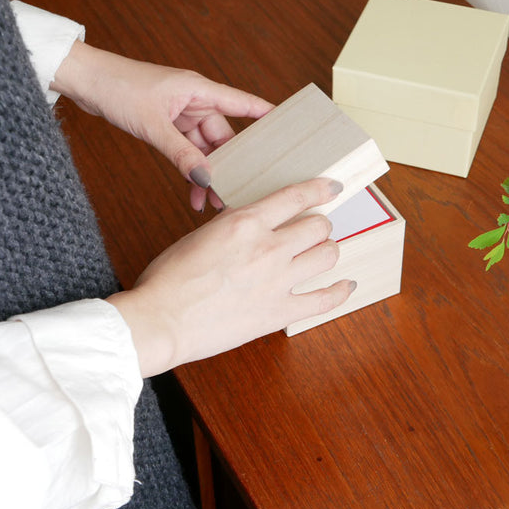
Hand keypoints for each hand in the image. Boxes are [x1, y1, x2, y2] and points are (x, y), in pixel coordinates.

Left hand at [51, 41, 273, 210]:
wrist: (83, 80)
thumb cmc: (118, 88)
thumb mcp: (153, 126)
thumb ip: (181, 154)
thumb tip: (206, 178)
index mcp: (200, 90)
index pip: (244, 104)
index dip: (268, 117)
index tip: (290, 132)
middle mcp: (195, 102)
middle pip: (225, 137)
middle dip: (230, 166)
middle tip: (238, 192)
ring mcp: (181, 115)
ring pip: (205, 150)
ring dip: (207, 175)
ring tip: (212, 204)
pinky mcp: (167, 125)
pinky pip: (187, 153)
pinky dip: (189, 172)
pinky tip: (192, 194)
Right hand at [106, 178, 355, 376]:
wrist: (161, 321)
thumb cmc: (169, 280)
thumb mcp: (201, 236)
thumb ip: (234, 228)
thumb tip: (254, 224)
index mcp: (245, 223)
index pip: (295, 197)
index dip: (320, 189)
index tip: (332, 187)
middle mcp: (268, 247)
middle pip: (318, 225)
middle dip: (319, 225)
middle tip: (313, 231)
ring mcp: (278, 280)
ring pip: (328, 255)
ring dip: (328, 251)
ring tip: (322, 254)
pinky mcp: (279, 312)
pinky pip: (325, 300)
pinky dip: (340, 291)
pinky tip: (346, 285)